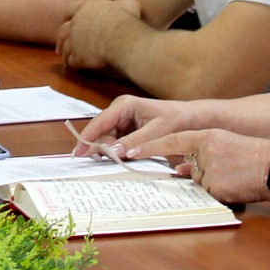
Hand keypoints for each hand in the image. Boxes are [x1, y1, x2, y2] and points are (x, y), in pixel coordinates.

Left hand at [55, 0, 143, 70]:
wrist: (122, 40)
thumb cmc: (126, 20)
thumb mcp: (129, 4)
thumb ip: (123, 3)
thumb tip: (126, 4)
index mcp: (85, 9)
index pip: (71, 8)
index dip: (69, 13)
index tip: (67, 18)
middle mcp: (75, 24)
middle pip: (63, 30)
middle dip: (61, 37)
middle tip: (61, 44)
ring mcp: (74, 41)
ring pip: (65, 47)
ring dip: (64, 53)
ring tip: (65, 58)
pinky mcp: (78, 57)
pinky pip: (71, 62)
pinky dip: (71, 64)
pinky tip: (74, 68)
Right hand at [72, 94, 200, 154]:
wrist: (191, 119)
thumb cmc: (176, 120)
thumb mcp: (157, 132)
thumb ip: (135, 141)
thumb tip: (114, 152)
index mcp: (124, 105)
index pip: (99, 122)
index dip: (87, 137)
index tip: (78, 153)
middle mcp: (119, 111)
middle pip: (101, 133)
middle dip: (101, 148)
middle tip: (106, 164)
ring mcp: (122, 121)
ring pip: (107, 140)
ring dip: (111, 152)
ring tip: (119, 161)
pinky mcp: (127, 130)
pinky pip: (116, 143)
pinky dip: (118, 152)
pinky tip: (124, 158)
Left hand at [128, 128, 269, 204]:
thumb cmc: (254, 156)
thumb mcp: (226, 146)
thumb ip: (202, 154)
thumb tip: (182, 169)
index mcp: (207, 136)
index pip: (170, 141)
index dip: (148, 147)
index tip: (127, 152)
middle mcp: (205, 152)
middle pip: (191, 168)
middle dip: (203, 174)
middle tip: (228, 171)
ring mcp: (211, 170)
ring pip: (201, 183)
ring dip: (215, 184)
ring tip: (237, 177)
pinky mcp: (217, 188)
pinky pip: (212, 194)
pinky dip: (222, 193)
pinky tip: (239, 186)